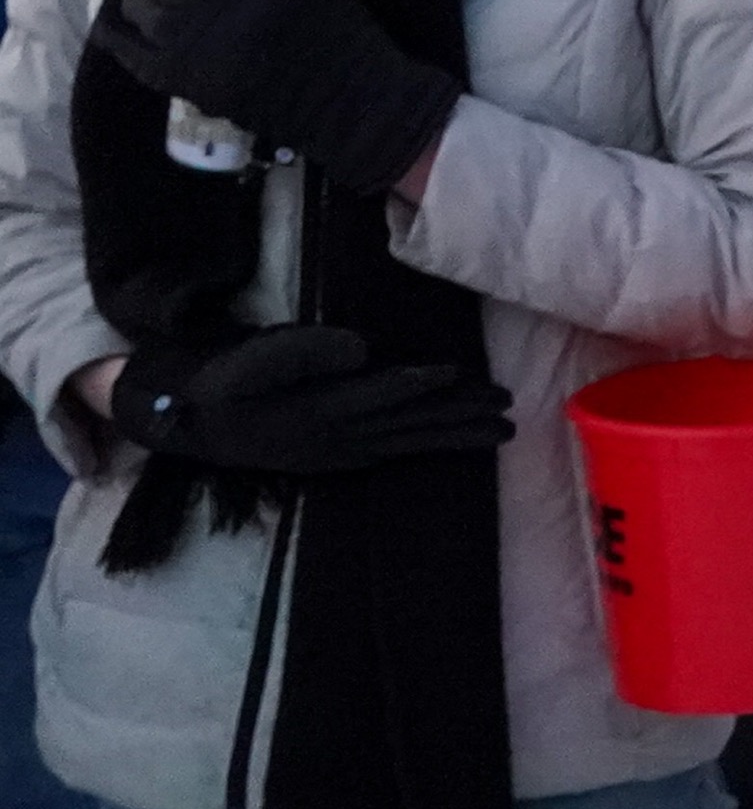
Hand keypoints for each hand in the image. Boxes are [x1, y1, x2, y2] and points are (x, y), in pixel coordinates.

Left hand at [91, 0, 459, 194]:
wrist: (345, 99)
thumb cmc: (341, 34)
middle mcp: (198, 1)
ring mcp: (183, 43)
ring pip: (136, 10)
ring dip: (144, 4)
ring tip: (159, 8)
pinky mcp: (178, 80)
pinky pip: (128, 53)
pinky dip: (118, 39)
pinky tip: (115, 31)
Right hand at [108, 325, 511, 473]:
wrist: (188, 425)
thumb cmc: (222, 381)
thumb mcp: (250, 358)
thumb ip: (303, 350)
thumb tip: (361, 348)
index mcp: (314, 410)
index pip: (379, 394)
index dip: (420, 384)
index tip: (460, 375)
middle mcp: (335, 438)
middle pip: (408, 423)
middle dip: (459, 415)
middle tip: (509, 408)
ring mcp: (337, 453)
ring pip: (408, 441)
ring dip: (456, 435)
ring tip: (503, 430)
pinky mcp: (336, 460)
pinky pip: (393, 452)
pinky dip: (427, 446)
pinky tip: (454, 441)